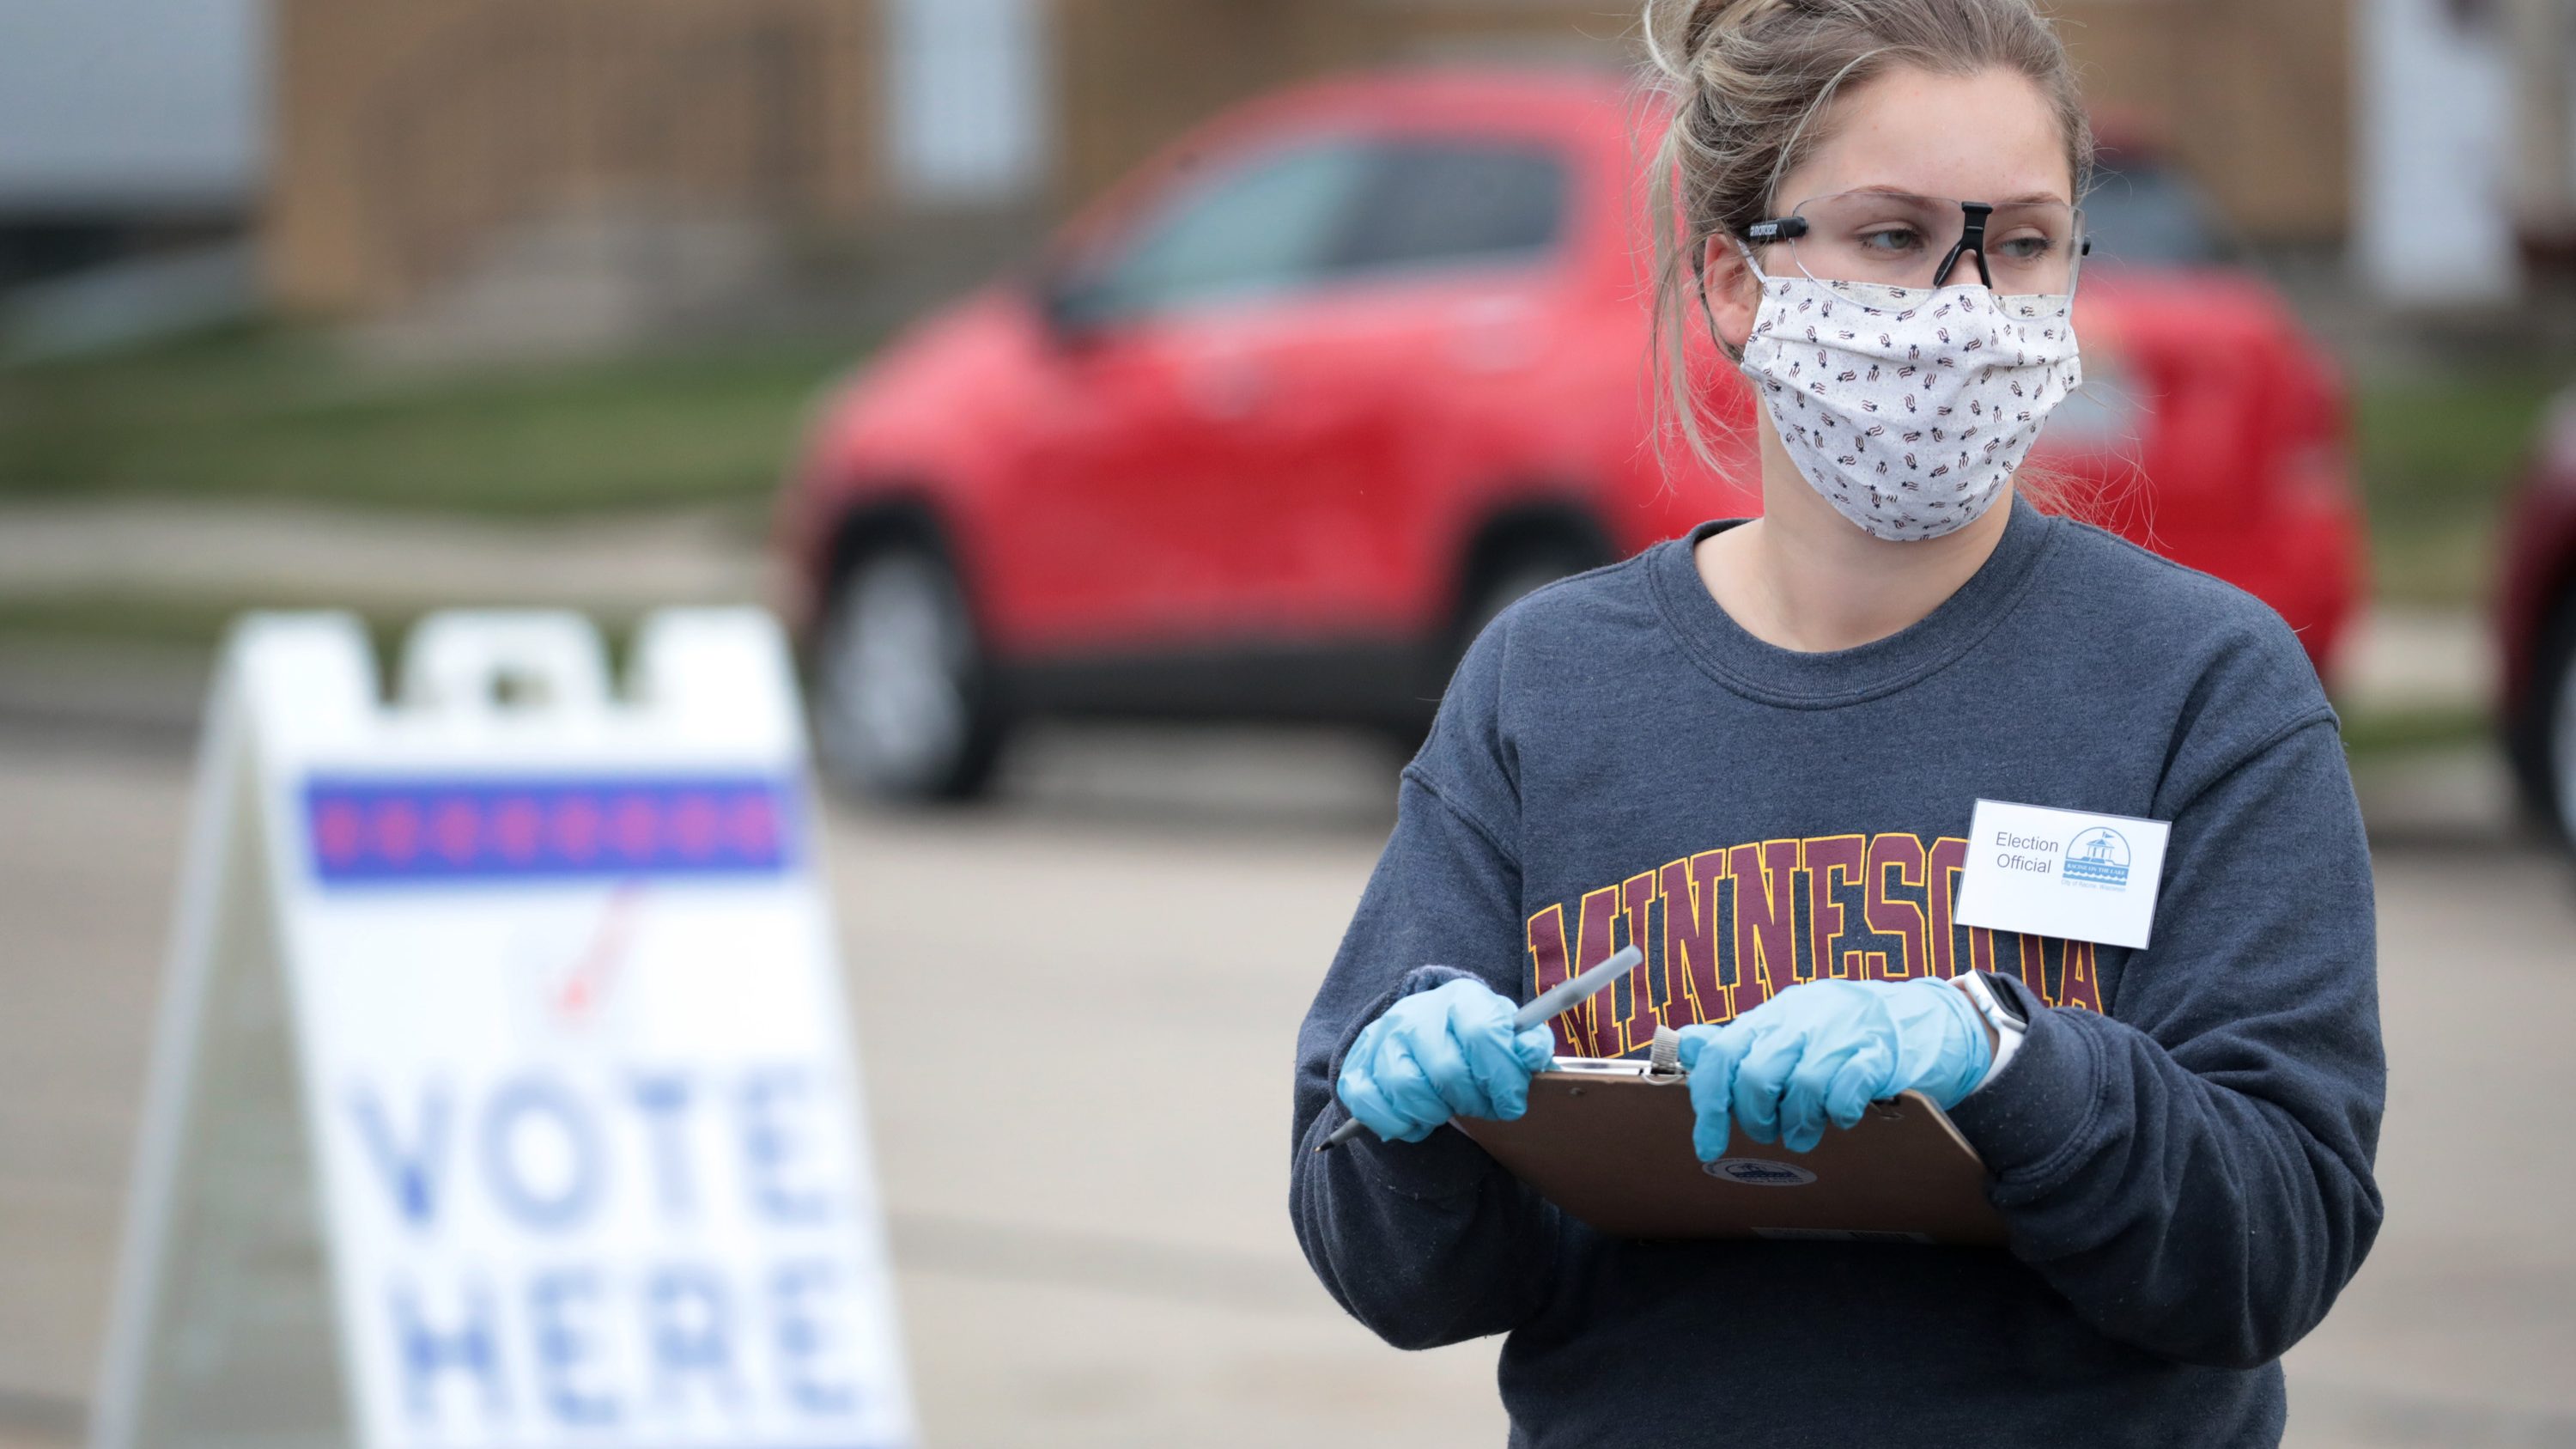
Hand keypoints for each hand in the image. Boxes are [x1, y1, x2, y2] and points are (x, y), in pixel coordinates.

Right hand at [1335, 978, 1556, 1143]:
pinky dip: (1398, 1123)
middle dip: (1472, 1101)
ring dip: (1435, 1113)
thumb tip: (1532, 1053)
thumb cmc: (1471, 1040)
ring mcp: (1381, 1039)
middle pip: (1447, 1070)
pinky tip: (1415, 1120)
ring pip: (1407, 1090)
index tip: (1511, 1100)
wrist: (1423, 1030)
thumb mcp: (1506, 1033)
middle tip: (1479, 1106)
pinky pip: (1370, 1106)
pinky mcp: (1357, 1067)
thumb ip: (1526, 1043)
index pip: (1483, 1034)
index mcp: (1460, 1000)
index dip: (1503, 1076)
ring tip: (1445, 1109)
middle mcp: (1416, 1014)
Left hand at [1673, 977, 1991, 1159]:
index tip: (1707, 1146)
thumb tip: (1685, 1042)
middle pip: (1756, 1077)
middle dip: (1757, 1119)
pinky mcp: (1880, 1054)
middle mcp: (1802, 1019)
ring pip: (1802, 1089)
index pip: (1721, 1055)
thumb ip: (1737, 1040)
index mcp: (1773, 1015)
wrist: (1925, 1015)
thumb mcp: (1786, 1026)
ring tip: (1806, 1132)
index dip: (1708, 1104)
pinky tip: (1844, 1117)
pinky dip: (1840, 1113)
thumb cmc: (1843, 1030)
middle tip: (1772, 1132)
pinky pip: (1848, 1090)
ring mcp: (1842, 1034)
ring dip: (1800, 1125)